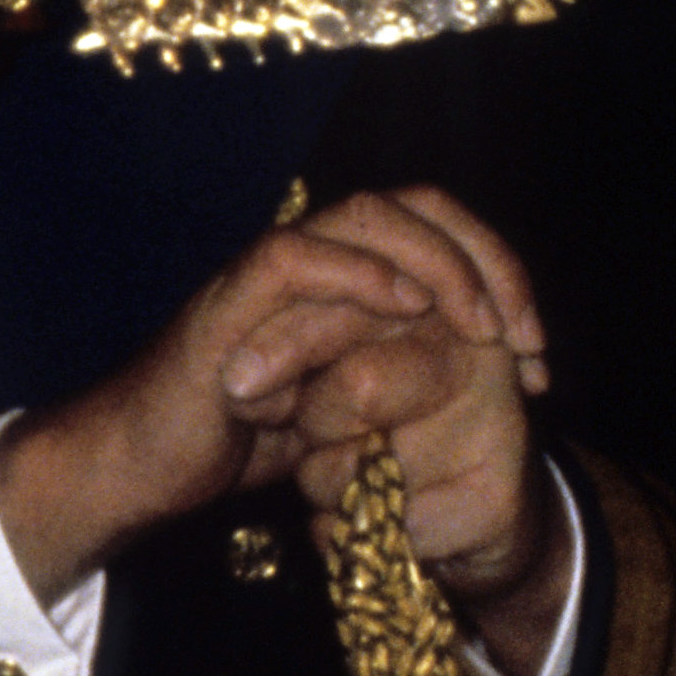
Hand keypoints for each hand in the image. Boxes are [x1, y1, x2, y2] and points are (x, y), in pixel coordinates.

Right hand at [0, 189, 563, 647]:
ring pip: (364, 216)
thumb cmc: (228, 440)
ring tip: (482, 327)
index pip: (432, 228)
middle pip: (413, 205)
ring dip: (440, 266)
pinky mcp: (225, 308)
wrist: (136, 469)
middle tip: (526, 339)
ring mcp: (261, 278)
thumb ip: (388, 372)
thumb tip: (474, 370)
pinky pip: (293, 260)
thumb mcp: (339, 408)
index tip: (538, 354)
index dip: (497, 271)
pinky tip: (403, 309)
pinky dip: (356, 273)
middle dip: (488, 262)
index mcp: (336, 277)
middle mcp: (303, 259)